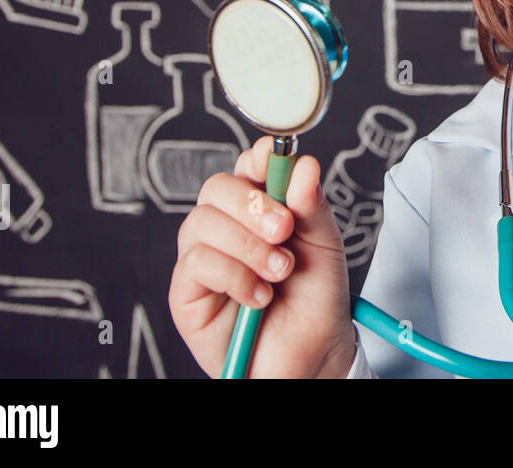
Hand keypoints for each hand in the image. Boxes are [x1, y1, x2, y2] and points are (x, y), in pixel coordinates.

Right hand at [169, 136, 355, 377]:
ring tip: (280, 271)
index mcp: (260, 210)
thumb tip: (303, 165)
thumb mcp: (325, 246)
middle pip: (216, 188)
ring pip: (201, 223)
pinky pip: (195, 264)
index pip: (246, 169)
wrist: (314, 355)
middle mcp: (227, 230)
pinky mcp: (187, 294)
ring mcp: (203, 259)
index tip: (275, 158)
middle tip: (285, 229)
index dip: (257, 158)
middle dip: (252, 203)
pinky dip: (234, 275)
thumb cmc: (315, 300)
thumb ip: (312, 206)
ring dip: (248, 245)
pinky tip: (260, 296)